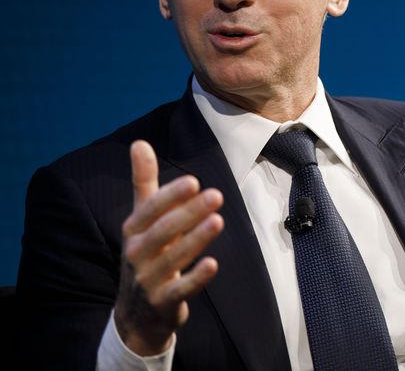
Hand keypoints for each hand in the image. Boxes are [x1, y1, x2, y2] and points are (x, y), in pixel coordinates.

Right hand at [114, 140, 224, 355]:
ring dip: (195, 240)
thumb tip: (139, 143)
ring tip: (218, 221)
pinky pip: (179, 290)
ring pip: (172, 259)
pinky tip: (213, 264)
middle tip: (216, 195)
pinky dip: (195, 278)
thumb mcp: (140, 220)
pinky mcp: (162, 302)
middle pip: (162, 232)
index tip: (193, 181)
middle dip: (188, 213)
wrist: (135, 314)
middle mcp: (136, 254)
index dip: (170, 196)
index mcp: (133, 231)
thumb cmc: (145, 254)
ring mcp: (147, 280)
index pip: (149, 210)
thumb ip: (143, 182)